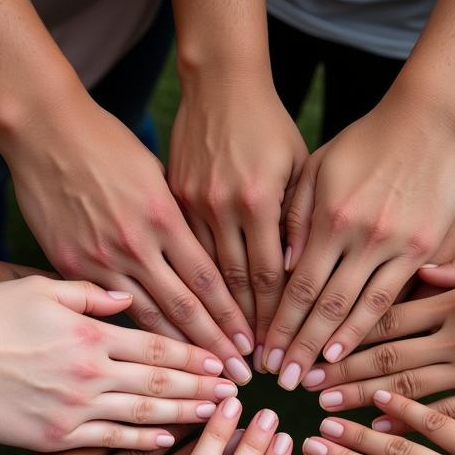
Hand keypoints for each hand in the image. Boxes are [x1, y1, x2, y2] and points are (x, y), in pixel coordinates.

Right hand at [0, 86, 254, 381]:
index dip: (232, 317)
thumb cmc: (108, 143)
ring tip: (203, 382)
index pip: (209, 279)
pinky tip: (149, 362)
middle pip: (184, 307)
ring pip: (148, 318)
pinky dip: (132, 338)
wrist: (43, 130)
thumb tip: (217, 253)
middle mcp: (135, 244)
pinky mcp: (68, 267)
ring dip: (178, 354)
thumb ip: (184, 217)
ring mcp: (99, 259)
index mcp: (166, 216)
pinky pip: (108, 310)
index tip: (250, 346)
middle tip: (240, 379)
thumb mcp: (160, 170)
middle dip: (215, 346)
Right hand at [0, 277, 236, 450]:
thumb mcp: (40, 287)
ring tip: (217, 419)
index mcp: (92, 333)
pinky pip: (108, 440)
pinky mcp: (53, 435)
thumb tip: (127, 296)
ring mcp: (74, 407)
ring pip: (143, 414)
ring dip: (185, 416)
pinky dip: (141, 441)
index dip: (197, 356)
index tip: (225, 363)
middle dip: (204, 388)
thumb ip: (89, 292)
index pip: (160, 347)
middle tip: (237, 396)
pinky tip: (168, 440)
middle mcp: (91, 371)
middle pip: (162, 383)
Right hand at [169, 71, 306, 348]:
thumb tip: (299, 272)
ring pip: (190, 278)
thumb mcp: (294, 163)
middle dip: (235, 334)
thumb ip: (296, 217)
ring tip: (211, 359)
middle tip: (242, 373)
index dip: (270, 318)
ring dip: (201, 324)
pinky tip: (178, 322)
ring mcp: (178, 206)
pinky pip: (163, 259)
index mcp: (252, 199)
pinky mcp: (155, 203)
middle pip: (226, 287)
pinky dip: (170, 294)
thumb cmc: (263, 122)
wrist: (211, 81)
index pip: (265, 275)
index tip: (273, 352)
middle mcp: (212, 207)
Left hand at [261, 88, 454, 389]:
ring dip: (335, 348)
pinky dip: (371, 326)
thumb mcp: (317, 167)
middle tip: (282, 380)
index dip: (280, 324)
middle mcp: (361, 235)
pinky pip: (395, 296)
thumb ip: (295, 216)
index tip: (264, 354)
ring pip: (361, 309)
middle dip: (301, 347)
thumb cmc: (364, 143)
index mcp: (329, 216)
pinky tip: (354, 349)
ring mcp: (397, 245)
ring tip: (316, 378)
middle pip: (325, 306)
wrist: (429, 122)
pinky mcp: (426, 249)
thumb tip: (280, 267)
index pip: (297, 285)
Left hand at [309, 249, 454, 422]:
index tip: (313, 349)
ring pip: (409, 393)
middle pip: (385, 358)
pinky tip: (385, 439)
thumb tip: (424, 273)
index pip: (385, 318)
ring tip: (326, 421)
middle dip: (339, 376)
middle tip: (301, 391)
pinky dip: (417, 429)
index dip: (345, 335)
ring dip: (363, 407)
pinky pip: (452, 420)